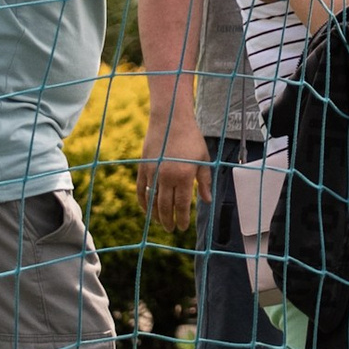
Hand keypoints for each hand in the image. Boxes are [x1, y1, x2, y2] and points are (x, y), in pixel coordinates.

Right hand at [139, 114, 208, 233]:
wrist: (171, 120)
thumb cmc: (191, 138)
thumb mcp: (203, 159)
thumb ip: (204, 181)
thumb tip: (207, 201)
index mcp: (184, 176)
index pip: (181, 205)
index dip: (181, 219)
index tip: (183, 228)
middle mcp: (167, 176)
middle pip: (165, 206)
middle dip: (168, 220)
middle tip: (171, 229)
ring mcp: (153, 172)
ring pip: (152, 201)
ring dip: (155, 215)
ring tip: (160, 222)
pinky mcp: (143, 167)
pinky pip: (141, 190)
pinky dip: (143, 202)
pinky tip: (147, 210)